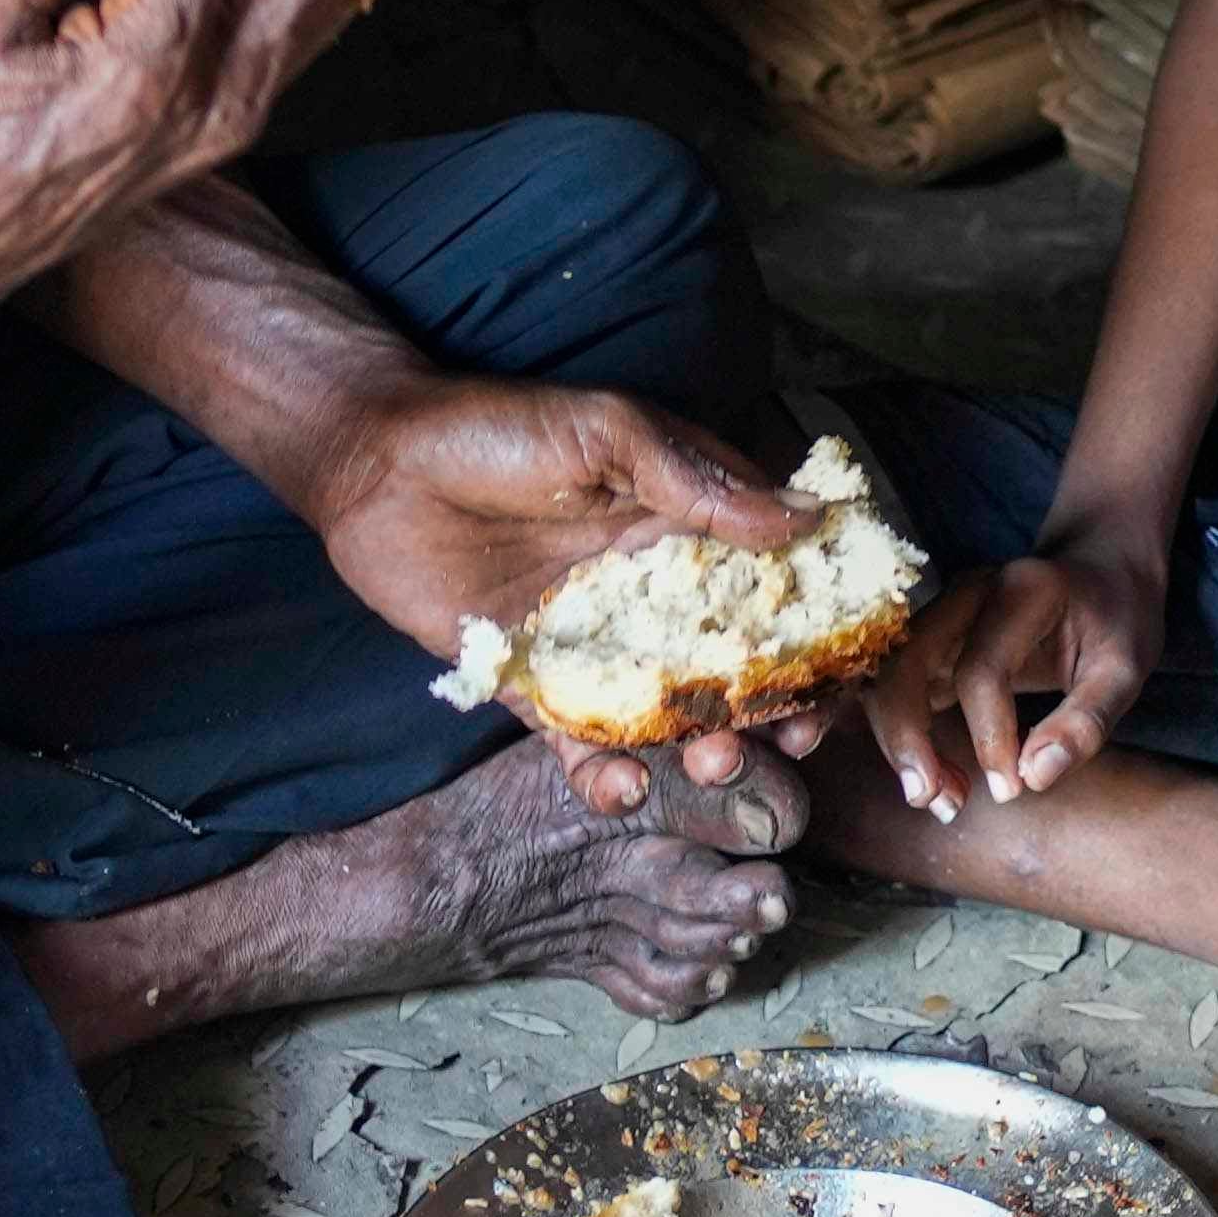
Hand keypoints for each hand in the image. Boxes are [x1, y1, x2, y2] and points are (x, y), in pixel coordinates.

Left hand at [304, 380, 831, 807]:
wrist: (374, 467)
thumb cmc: (491, 430)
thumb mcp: (605, 434)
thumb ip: (696, 481)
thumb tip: (803, 518)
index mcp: (684, 526)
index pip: (774, 586)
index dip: (817, 633)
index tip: (843, 674)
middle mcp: (650, 593)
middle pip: (735, 667)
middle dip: (772, 711)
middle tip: (786, 740)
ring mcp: (596, 645)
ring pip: (670, 717)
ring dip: (704, 750)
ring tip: (712, 763)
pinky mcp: (533, 686)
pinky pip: (582, 746)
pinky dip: (607, 776)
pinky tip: (622, 786)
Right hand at [864, 539, 1155, 820]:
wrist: (1100, 573)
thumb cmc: (1117, 620)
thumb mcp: (1126, 668)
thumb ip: (1086, 721)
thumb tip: (1035, 776)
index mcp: (1021, 591)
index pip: (981, 668)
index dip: (988, 736)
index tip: (1011, 788)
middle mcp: (967, 594)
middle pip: (904, 661)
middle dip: (905, 736)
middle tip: (933, 801)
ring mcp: (941, 613)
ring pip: (886, 675)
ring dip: (896, 740)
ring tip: (938, 798)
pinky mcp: (931, 641)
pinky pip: (894, 686)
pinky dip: (898, 734)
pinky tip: (931, 777)